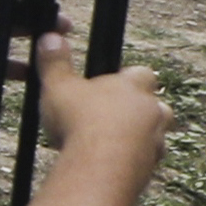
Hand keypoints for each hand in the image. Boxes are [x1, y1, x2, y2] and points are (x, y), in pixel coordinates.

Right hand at [33, 38, 169, 182]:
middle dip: (137, 111)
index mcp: (133, 85)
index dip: (127, 79)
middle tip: (110, 119)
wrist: (100, 168)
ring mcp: (156, 140)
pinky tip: (111, 166)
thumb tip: (50, 37)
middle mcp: (152, 110)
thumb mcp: (58, 87)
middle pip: (155, 105)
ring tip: (111, 145)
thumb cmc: (81, 123)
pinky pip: (146, 161)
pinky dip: (133, 162)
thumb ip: (55, 63)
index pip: (141, 73)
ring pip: (154, 134)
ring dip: (138, 138)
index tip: (110, 86)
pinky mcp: (152, 167)